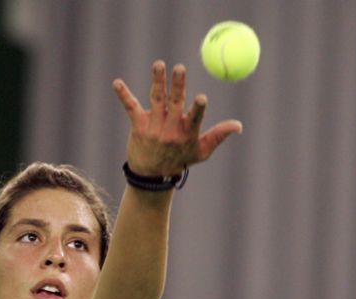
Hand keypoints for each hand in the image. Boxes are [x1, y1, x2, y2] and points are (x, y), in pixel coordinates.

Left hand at [113, 60, 242, 175]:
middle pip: (175, 103)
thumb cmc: (179, 160)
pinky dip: (124, 94)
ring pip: (156, 99)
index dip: (198, 108)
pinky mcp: (138, 126)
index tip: (201, 98)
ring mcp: (153, 127)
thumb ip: (218, 135)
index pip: (195, 118)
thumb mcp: (201, 151)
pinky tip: (116, 83)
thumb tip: (239, 125)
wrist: (151, 176)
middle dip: (178, 85)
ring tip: (159, 64)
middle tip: (179, 68)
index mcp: (187, 133)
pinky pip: (130, 107)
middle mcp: (170, 129)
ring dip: (158, 80)